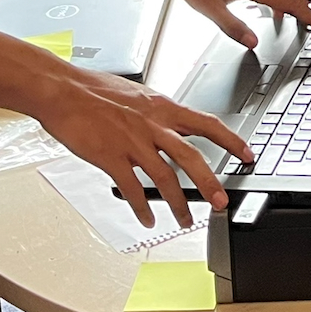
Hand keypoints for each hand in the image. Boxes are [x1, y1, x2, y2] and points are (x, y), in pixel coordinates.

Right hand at [28, 59, 249, 226]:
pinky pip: (131, 189)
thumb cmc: (95, 90)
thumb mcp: (138, 95)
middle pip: (191, 157)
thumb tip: (171, 124)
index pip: (208, 124)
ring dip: (178, 204)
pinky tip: (147, 220)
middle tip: (222, 203)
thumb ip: (157, 113)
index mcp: (163, 108)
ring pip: (164, 178)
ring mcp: (132, 142)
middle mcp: (153, 125)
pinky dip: (141, 208)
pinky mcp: (111, 156)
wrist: (63, 90)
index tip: (247, 155)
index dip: (231, 141)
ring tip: (185, 221)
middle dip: (211, 183)